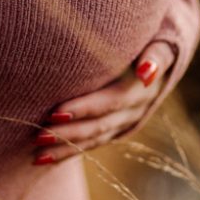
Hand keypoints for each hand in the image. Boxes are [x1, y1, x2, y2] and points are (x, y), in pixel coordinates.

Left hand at [30, 40, 176, 164]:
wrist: (161, 56)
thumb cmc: (153, 41)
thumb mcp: (161, 45)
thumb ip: (156, 56)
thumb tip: (146, 73)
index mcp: (141, 89)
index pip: (111, 101)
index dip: (84, 108)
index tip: (55, 113)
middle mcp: (135, 111)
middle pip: (99, 125)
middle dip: (68, 133)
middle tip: (38, 135)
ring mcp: (127, 123)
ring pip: (94, 139)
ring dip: (66, 148)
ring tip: (38, 154)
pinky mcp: (118, 129)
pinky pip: (93, 144)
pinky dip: (69, 151)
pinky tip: (45, 158)